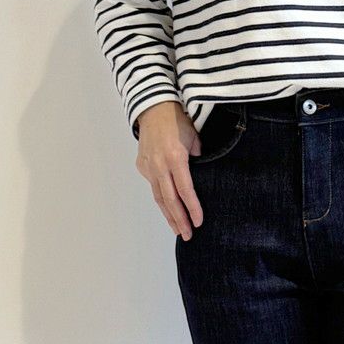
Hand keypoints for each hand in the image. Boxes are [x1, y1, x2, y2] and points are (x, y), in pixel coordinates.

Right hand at [134, 101, 203, 240]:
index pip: (185, 190)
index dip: (192, 208)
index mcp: (175, 157)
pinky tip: (169, 212)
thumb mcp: (194, 137)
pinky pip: (154, 187)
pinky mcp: (142, 166)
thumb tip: (200, 175)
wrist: (153, 107)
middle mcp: (159, 165)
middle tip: (188, 235)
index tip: (198, 223)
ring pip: (159, 197)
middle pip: (170, 200)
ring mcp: (149, 166)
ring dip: (169, 216)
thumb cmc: (177, 120)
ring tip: (178, 230)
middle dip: (179, 220)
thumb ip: (199, 157)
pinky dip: (162, 201)